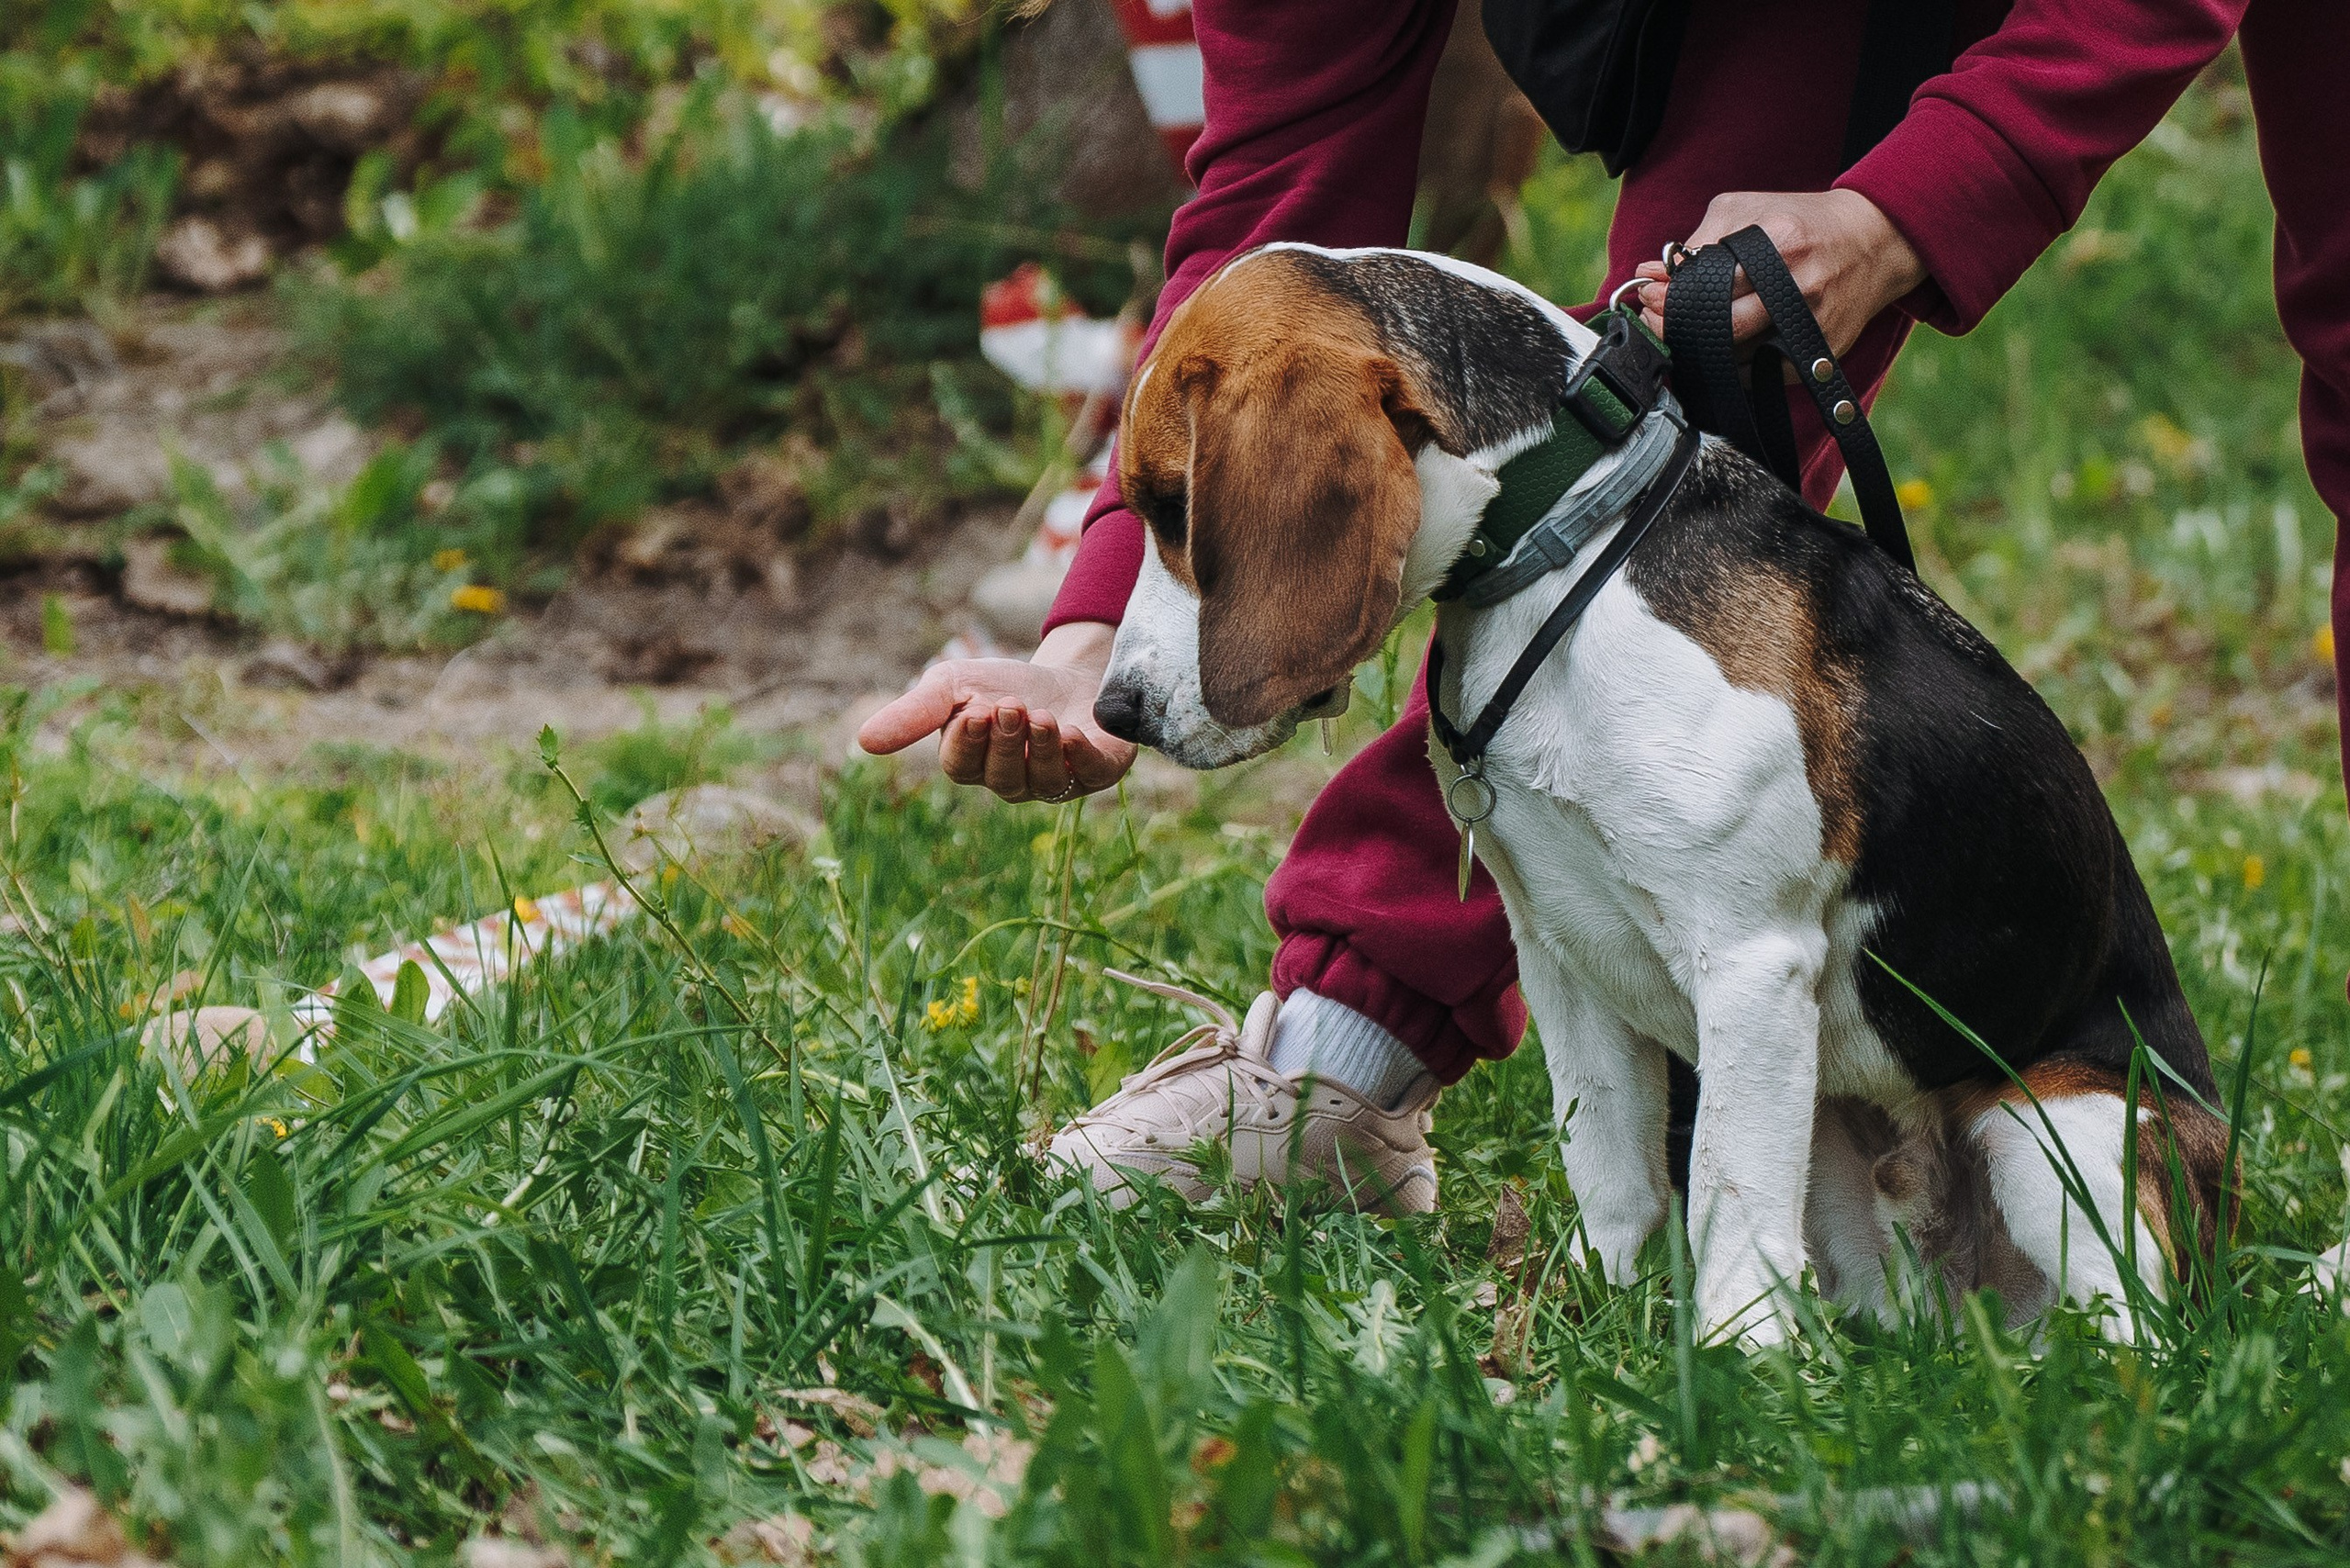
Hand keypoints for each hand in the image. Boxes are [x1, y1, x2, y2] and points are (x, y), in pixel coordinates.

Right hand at [855, 622, 1137, 803]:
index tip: (974, 710)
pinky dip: (1079, 756)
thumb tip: (862, 741)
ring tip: (1039, 716)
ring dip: (1040, 747)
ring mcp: (1058, 781)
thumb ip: (914, 712)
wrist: (1066, 674)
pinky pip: (1088, 775)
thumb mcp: (953, 687)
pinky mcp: (1099, 770)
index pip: (962, 766)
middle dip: (1006, 740)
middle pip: (1002, 776)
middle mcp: (1014, 782)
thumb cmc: (1003, 684)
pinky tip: (1072, 734)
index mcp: (974, 766)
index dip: (968, 741)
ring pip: (1043, 780)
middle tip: (1011, 705)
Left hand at [1630, 188, 1926, 357]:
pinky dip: (1731, 365)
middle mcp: (1797, 288)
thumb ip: (1698, 241)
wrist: (1874, 241)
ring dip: (1701, 349)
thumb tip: (1651, 271)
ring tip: (1687, 330)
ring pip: (1736, 357)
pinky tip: (1721, 347)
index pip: (1708, 282)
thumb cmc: (1801, 224)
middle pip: (1721, 327)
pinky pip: (1758, 373)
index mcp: (1778, 244)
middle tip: (1658, 322)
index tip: (1649, 297)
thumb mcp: (1748, 210)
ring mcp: (1810, 325)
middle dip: (1679, 328)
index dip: (1670, 296)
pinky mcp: (1817, 353)